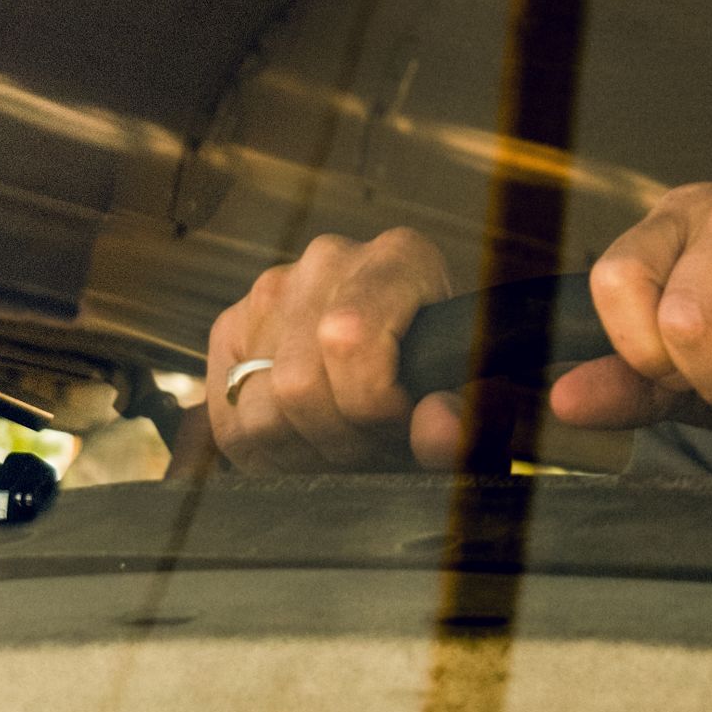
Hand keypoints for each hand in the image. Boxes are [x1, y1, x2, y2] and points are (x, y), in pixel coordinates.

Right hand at [206, 229, 457, 472]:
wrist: (413, 373)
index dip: (375, 406)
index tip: (402, 420)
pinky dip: (270, 451)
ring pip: (260, 410)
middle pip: (300, 385)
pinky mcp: (231, 329)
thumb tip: (438, 427)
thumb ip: (477, 423)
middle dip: (343, 438)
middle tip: (378, 440)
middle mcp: (329, 261)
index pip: (350, 339)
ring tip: (348, 439)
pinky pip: (229, 420)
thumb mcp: (481, 410)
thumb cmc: (444, 385)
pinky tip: (311, 439)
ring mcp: (272, 292)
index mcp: (400, 259)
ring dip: (307, 449)